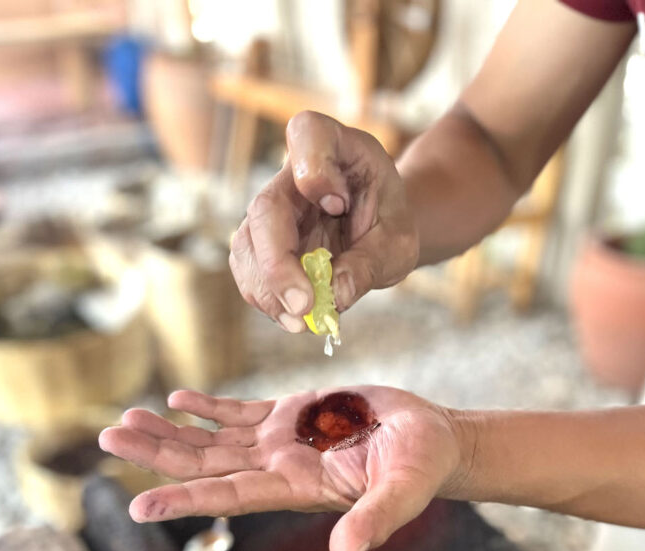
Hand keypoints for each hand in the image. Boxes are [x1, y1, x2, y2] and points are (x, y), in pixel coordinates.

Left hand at [99, 386, 465, 550]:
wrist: (433, 440)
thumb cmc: (423, 466)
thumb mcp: (403, 491)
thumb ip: (374, 520)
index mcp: (295, 486)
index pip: (229, 496)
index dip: (183, 500)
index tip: (137, 507)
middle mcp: (277, 467)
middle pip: (205, 465)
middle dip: (157, 455)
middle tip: (107, 438)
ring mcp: (281, 442)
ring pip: (213, 439)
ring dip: (169, 431)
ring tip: (125, 419)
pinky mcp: (292, 416)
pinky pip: (239, 413)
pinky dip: (207, 408)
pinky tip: (177, 400)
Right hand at [229, 111, 418, 332]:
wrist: (380, 232)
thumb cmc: (389, 224)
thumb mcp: (397, 243)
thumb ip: (370, 263)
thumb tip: (335, 296)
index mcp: (335, 146)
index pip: (307, 133)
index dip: (313, 167)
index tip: (336, 202)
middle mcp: (292, 175)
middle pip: (266, 210)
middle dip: (279, 264)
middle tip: (304, 306)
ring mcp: (271, 212)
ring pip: (248, 247)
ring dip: (269, 291)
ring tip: (302, 322)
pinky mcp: (261, 245)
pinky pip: (249, 272)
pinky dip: (268, 301)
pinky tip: (294, 319)